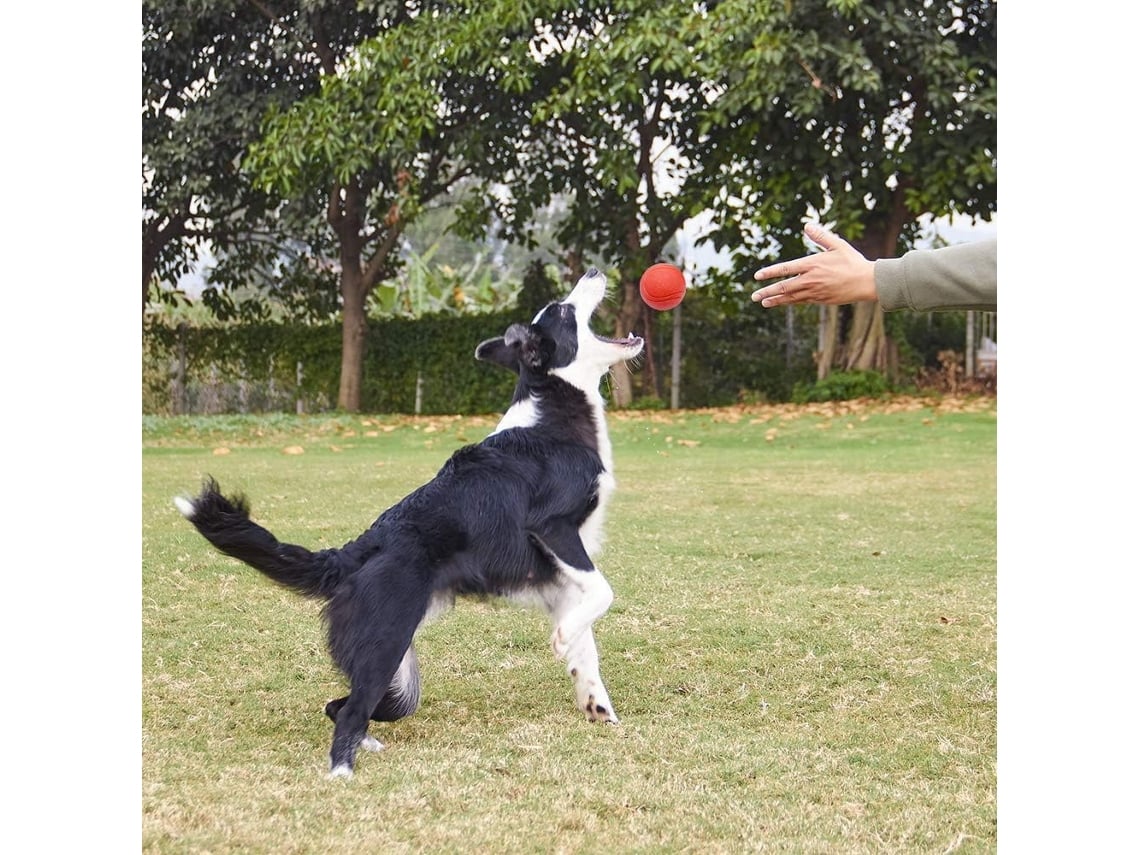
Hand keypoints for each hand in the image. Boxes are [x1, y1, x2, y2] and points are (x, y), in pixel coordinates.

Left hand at [751, 223, 877, 306]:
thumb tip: (807, 226)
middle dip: (767, 291)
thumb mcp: (837, 245)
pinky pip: (800, 302)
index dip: (770, 272)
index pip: (785, 269)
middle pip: (784, 287)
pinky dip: (789, 302)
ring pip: (790, 297)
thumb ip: (820, 236)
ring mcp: (814, 292)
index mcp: (812, 264)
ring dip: (775, 300)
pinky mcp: (820, 300)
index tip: (757, 276)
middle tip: (753, 295)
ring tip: (763, 302)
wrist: (866, 282)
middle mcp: (810, 280)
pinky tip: (781, 303)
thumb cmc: (852, 261)